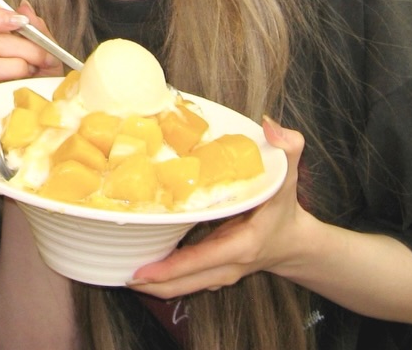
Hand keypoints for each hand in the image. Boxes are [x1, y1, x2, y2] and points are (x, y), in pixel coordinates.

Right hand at [0, 0, 62, 89]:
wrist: (48, 97)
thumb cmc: (43, 71)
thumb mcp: (46, 45)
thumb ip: (35, 26)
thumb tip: (23, 6)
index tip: (21, 21)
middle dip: (24, 48)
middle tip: (44, 55)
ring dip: (18, 66)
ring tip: (32, 70)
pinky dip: (13, 80)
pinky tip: (24, 82)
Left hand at [127, 118, 310, 297]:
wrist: (295, 244)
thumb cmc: (285, 209)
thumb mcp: (288, 177)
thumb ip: (287, 147)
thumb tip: (268, 125)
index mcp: (241, 245)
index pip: (199, 261)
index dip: (169, 268)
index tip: (140, 271)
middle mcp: (227, 266)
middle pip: (183, 283)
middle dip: (150, 283)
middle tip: (116, 273)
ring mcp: (219, 275)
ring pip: (181, 288)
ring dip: (152, 285)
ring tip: (120, 273)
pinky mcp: (213, 274)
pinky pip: (184, 281)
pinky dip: (163, 278)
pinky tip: (139, 268)